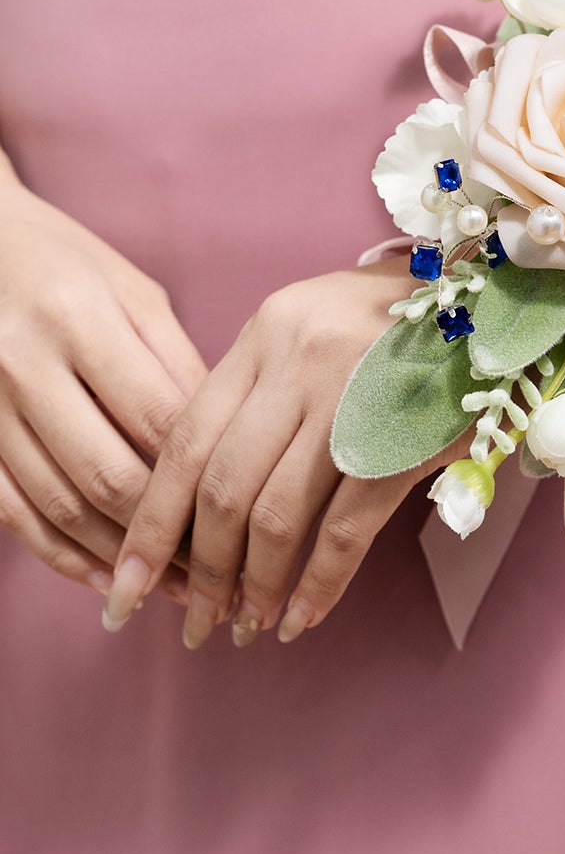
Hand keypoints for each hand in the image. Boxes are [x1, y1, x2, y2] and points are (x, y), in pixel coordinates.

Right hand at [0, 180, 207, 606]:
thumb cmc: (70, 266)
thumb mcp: (135, 296)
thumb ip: (179, 368)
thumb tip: (231, 451)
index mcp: (83, 318)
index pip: (160, 421)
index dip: (209, 481)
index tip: (252, 521)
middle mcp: (27, 363)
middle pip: (111, 475)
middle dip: (171, 536)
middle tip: (220, 573)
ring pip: (61, 505)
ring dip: (123, 557)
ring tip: (175, 587)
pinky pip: (13, 513)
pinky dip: (60, 554)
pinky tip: (105, 576)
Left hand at [106, 260, 465, 648]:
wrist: (509, 303)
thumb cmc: (403, 324)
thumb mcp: (316, 329)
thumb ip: (259, 389)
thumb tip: (203, 490)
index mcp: (267, 331)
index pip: (184, 438)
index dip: (152, 520)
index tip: (129, 580)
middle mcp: (301, 359)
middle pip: (223, 487)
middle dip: (199, 569)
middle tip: (194, 623)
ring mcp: (355, 400)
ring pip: (277, 515)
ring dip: (255, 586)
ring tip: (246, 627)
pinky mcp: (407, 442)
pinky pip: (346, 530)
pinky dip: (318, 584)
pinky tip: (301, 617)